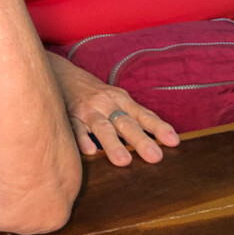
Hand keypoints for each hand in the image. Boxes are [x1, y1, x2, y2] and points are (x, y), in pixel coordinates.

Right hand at [49, 55, 179, 166]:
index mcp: (121, 101)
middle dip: (140, 140)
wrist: (60, 73)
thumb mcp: (116, 99)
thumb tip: (158, 142)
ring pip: (102, 127)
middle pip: (126, 123)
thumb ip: (132, 118)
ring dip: (113, 144)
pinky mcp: (68, 116)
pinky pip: (75, 128)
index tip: (173, 142)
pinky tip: (89, 152)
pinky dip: (82, 139)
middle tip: (155, 157)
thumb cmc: (94, 93)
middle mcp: (106, 105)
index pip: (144, 115)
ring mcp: (87, 111)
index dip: (158, 128)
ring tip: (123, 161)